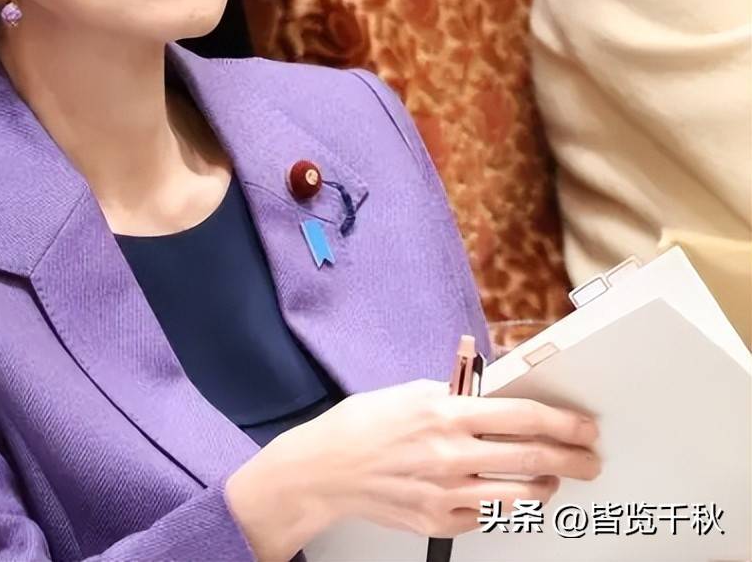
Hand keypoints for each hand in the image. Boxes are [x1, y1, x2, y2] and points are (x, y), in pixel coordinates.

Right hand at [225, 380, 600, 559]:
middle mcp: (452, 455)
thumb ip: (457, 394)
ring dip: (546, 486)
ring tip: (550, 479)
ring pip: (522, 496)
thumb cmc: (362, 427)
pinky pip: (490, 517)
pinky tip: (505, 495)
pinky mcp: (440, 522)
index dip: (565, 423)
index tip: (583, 426)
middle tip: (588, 459)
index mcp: (447, 414)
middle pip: (535, 458)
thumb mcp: (411, 393)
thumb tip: (498, 392)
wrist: (326, 470)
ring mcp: (448, 493)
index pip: (526, 417)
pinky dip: (504, 506)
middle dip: (572, 459)